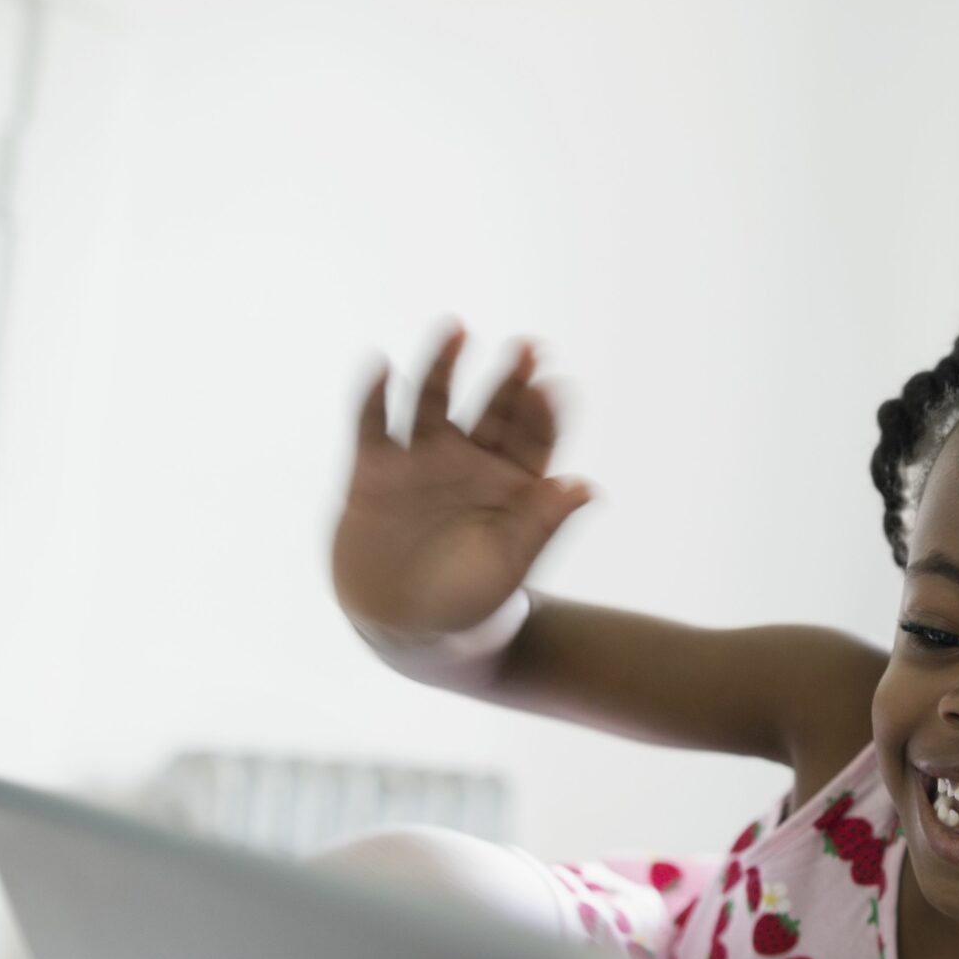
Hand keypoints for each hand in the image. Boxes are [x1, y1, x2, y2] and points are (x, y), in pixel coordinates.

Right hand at [332, 326, 591, 637]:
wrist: (405, 628)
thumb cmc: (468, 601)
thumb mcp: (509, 564)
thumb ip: (542, 522)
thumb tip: (586, 486)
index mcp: (511, 483)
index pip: (532, 436)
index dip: (544, 411)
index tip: (553, 387)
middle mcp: (469, 462)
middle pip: (491, 408)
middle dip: (508, 378)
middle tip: (528, 348)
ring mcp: (420, 462)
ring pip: (432, 402)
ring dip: (443, 366)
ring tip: (456, 330)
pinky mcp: (374, 471)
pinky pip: (373, 425)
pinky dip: (374, 396)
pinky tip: (382, 367)